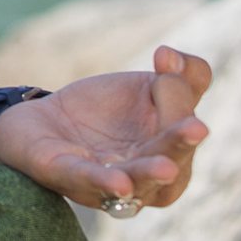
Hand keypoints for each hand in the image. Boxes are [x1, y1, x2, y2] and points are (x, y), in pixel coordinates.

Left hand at [0, 45, 210, 210]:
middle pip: (170, 159)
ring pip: (136, 178)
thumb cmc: (105, 111)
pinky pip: (87, 180)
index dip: (179, 91)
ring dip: (149, 172)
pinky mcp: (66, 176)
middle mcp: (147, 176)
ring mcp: (108, 179)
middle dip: (180, 144)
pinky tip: (120, 184)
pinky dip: (104, 181)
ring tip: (165, 168)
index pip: (186, 122)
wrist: (44, 120)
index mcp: (171, 152)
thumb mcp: (145, 87)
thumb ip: (178, 75)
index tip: (162, 56)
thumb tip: (169, 56)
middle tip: (197, 128)